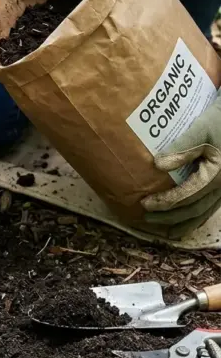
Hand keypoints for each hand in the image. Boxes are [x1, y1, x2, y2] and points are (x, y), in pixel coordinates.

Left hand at [142, 92, 220, 237]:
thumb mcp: (203, 128)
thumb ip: (182, 147)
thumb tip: (157, 165)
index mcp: (214, 176)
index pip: (186, 196)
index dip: (165, 202)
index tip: (145, 203)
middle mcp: (220, 188)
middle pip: (192, 211)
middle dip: (168, 217)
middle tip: (145, 218)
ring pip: (201, 215)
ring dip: (179, 223)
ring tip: (159, 228)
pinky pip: (207, 211)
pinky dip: (192, 220)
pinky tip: (180, 222)